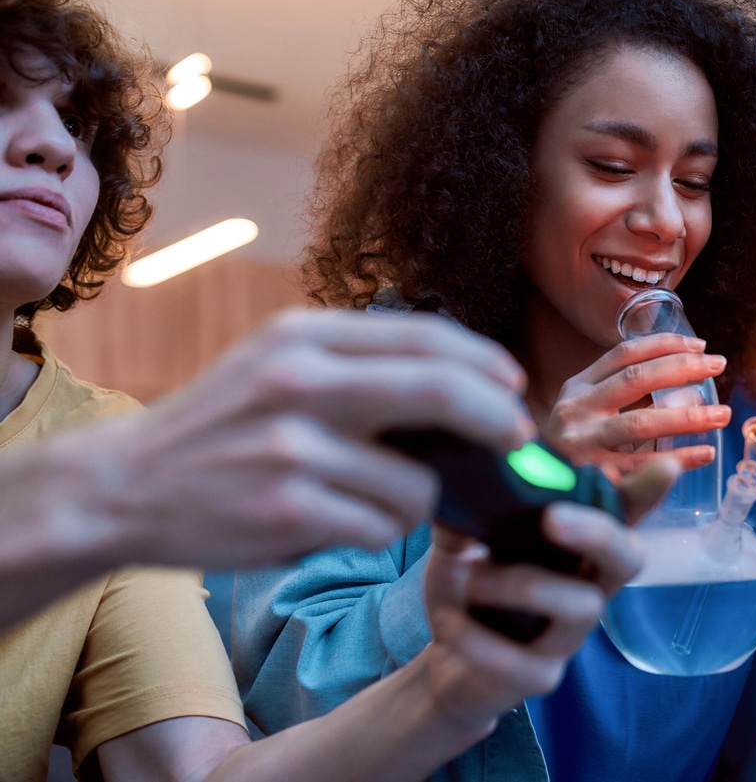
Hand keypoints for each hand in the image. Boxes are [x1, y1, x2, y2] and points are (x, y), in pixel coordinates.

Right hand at [78, 308, 535, 567]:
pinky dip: (375, 534)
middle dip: (496, 419)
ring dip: (412, 503)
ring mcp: (293, 448)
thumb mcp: (280, 364)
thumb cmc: (223, 427)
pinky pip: (381, 530)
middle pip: (441, 391)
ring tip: (362, 500)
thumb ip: (362, 365)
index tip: (514, 387)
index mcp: (304, 336)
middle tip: (518, 437)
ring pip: (417, 483)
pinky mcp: (288, 511)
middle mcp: (300, 381)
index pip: (426, 337)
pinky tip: (331, 525)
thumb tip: (470, 386)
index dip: (485, 363)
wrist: (124, 487)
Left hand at [420, 466, 668, 732]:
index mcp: (573, 548)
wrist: (444, 664)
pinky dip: (480, 639)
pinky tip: (449, 624)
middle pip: (628, 558)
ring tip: (469, 577)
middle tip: (554, 517)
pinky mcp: (542, 676)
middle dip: (598, 533)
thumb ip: (466, 515)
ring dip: (522, 585)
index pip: (620, 515)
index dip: (647, 493)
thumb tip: (466, 479)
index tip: (666, 466)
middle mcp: (584, 587)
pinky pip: (525, 662)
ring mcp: (569, 636)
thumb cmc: (468, 591)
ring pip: (582, 607)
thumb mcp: (459, 546)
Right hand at [540, 333, 729, 480]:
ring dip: (687, 416)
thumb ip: (621, 397)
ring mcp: (580, 445)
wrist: (535, 502)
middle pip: (635, 380)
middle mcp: (575, 410)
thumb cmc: (573, 456)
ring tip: (721, 415)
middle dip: (683, 369)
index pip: (624, 354)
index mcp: (576, 389)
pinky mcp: (590, 480)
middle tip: (718, 366)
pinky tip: (705, 453)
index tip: (700, 345)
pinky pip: (643, 466)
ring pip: (640, 423)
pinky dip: (678, 458)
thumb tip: (683, 378)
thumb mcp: (586, 416)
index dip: (665, 345)